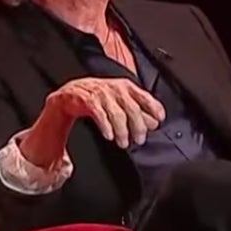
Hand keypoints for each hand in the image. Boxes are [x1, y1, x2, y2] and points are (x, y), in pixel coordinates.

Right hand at [43, 76, 164, 148]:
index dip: (154, 109)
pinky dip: (106, 126)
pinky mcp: (88, 100)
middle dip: (138, 127)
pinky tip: (109, 135)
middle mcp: (116, 89)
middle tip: (139, 140)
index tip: (158, 121)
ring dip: (122, 131)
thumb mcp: (120, 101)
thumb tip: (153, 123)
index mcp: (127, 87)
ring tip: (123, 142)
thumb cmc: (99, 98)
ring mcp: (102, 94)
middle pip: (133, 109)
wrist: (71, 92)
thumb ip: (138, 111)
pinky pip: (100, 115)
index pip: (146, 97)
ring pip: (118, 114)